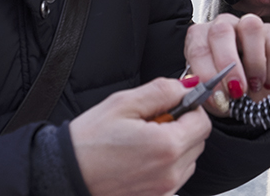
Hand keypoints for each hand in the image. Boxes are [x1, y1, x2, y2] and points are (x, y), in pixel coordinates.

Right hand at [70, 78, 210, 195]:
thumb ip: (162, 91)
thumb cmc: (89, 141)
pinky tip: (140, 158)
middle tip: (152, 121)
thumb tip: (188, 85)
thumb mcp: (124, 103)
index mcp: (167, 146)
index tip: (172, 104)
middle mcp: (171, 172)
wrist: (66, 174)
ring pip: (188, 160)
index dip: (190, 107)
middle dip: (182, 126)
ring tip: (143, 140)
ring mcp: (164, 189)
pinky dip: (165, 165)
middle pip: (198, 141)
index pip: (203, 121)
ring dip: (175, 146)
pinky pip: (174, 177)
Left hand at [184, 13, 269, 115]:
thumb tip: (217, 98)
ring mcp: (249, 25)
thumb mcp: (213, 94)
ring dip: (254, 63)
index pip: (198, 49)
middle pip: (221, 31)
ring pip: (251, 28)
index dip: (207, 74)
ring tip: (254, 86)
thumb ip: (210, 94)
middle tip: (236, 90)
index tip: (217, 97)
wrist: (251, 90)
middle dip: (228, 63)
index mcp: (200, 38)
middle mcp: (223, 25)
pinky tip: (268, 83)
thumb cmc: (226, 88)